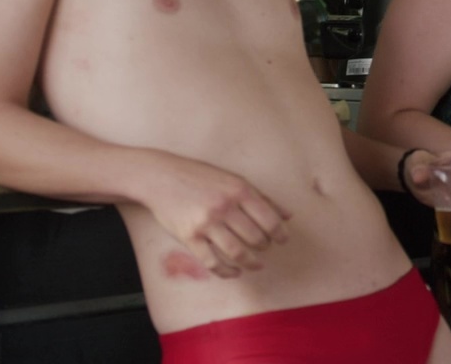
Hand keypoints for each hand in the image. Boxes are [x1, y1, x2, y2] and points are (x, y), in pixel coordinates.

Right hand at [143, 155, 290, 278]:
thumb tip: (288, 216)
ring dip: (250, 263)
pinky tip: (234, 272)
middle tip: (265, 248)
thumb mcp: (235, 180)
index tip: (283, 240)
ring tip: (256, 264)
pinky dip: (226, 271)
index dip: (280, 234)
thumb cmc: (201, 177)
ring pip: (237, 252)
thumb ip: (263, 198)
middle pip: (255, 237)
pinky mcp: (189, 236)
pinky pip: (212, 261)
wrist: (161, 177)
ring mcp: (206, 223)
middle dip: (264, 247)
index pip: (269, 219)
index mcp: (240, 191)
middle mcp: (225, 207)